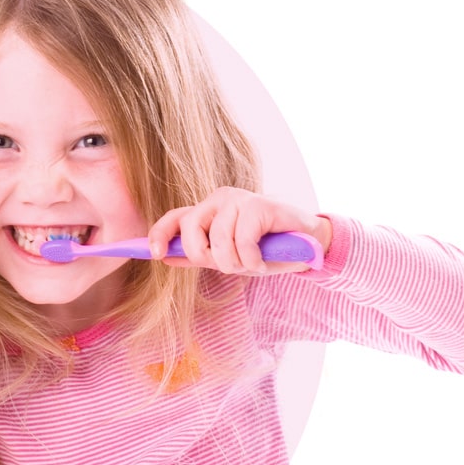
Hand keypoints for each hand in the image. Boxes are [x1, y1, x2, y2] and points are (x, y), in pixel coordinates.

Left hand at [148, 187, 331, 274]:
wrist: (307, 246)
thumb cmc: (266, 249)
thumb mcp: (228, 255)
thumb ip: (199, 255)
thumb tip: (165, 257)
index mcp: (208, 211)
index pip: (174, 218)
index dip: (159, 234)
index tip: (156, 255)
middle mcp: (219, 200)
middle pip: (191, 231)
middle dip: (210, 258)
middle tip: (233, 265)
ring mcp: (238, 199)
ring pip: (219, 242)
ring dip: (238, 263)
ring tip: (254, 261)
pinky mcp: (258, 204)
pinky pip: (242, 241)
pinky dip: (253, 260)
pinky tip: (264, 258)